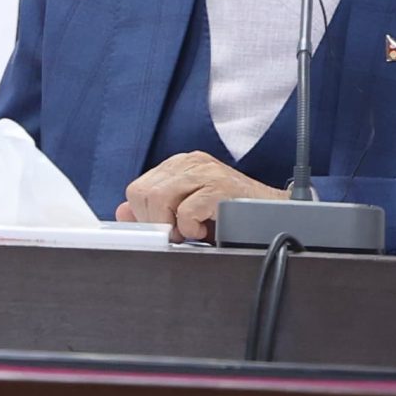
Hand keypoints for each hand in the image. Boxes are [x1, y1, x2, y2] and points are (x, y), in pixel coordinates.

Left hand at [116, 152, 283, 242]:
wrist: (274, 213)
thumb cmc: (231, 214)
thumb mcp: (187, 210)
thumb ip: (155, 210)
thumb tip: (121, 213)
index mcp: (180, 165)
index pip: (137, 189)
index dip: (145, 216)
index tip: (165, 230)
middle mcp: (191, 162)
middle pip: (143, 193)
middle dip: (156, 222)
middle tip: (179, 233)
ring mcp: (206, 171)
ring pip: (159, 199)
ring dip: (172, 225)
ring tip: (191, 232)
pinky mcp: (220, 186)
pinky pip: (186, 211)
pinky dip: (191, 228)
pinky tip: (206, 230)